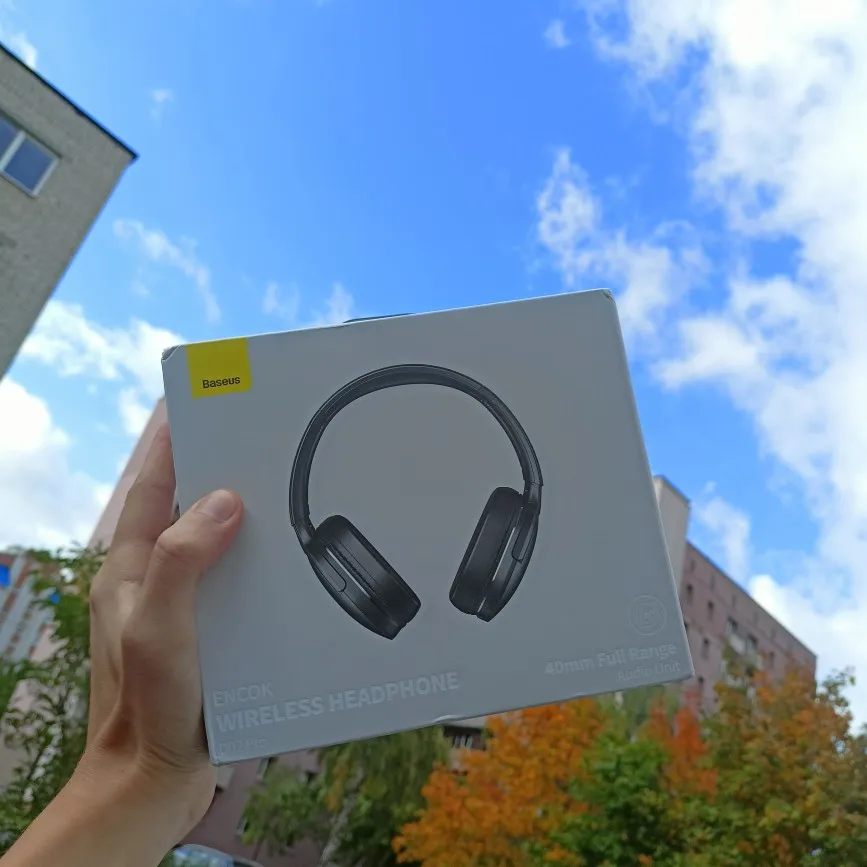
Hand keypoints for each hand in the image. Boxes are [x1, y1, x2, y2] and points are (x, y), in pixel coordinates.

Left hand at [83, 421, 243, 839]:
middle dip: (217, 475)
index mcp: (130, 570)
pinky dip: (258, 569)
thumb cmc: (145, 708)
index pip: (150, 489)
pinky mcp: (207, 635)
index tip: (195, 406)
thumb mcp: (159, 627)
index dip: (170, 444)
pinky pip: (235, 585)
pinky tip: (289, 572)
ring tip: (281, 499)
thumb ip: (183, 561)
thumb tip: (223, 502)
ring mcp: (181, 608)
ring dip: (243, 525)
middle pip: (186, 511)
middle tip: (256, 446)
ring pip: (216, 549)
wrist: (154, 781)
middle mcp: (153, 583)